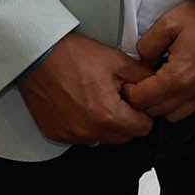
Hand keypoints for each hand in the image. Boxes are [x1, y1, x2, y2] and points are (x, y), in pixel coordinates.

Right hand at [17, 33, 156, 146]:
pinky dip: (85, 125)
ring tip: (97, 98)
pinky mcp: (56, 134)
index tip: (136, 100)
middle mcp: (89, 132)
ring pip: (103, 139)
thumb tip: (157, 84)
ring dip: (106, 124)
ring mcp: (71, 135)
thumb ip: (143, 77)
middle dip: (127, 119)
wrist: (37, 55)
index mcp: (108, 116)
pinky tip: (80, 103)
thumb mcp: (117, 61)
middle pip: (124, 137)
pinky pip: (80, 137)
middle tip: (118, 96)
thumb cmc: (73, 56)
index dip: (144, 113)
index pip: (143, 129)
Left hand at [123, 0, 194, 120]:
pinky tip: (174, 86)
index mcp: (178, 75)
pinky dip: (177, 104)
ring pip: (172, 115)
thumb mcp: (168, 23)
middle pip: (155, 111)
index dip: (130, 92)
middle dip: (142, 100)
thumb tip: (142, 59)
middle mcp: (193, 90)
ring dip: (160, 105)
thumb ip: (147, 45)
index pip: (143, 99)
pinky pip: (189, 110)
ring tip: (157, 85)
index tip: (128, 82)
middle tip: (139, 83)